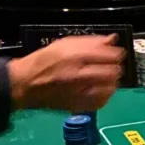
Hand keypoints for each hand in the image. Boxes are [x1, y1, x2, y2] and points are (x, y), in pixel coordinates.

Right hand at [8, 35, 123, 112]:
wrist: (26, 84)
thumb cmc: (45, 61)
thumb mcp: (64, 44)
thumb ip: (90, 42)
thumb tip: (112, 39)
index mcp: (75, 56)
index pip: (108, 55)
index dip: (116, 54)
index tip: (117, 53)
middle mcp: (79, 74)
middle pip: (112, 71)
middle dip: (116, 67)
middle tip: (112, 66)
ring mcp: (80, 92)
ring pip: (110, 87)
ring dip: (112, 81)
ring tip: (106, 77)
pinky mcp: (80, 105)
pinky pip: (102, 101)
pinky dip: (105, 94)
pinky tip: (100, 89)